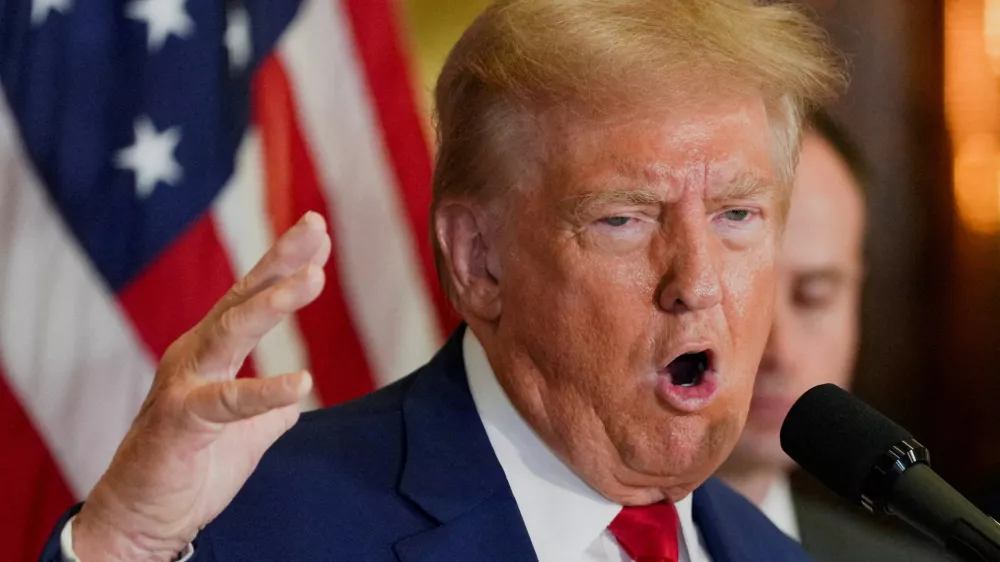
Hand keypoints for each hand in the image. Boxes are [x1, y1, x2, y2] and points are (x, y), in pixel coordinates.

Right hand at [72, 212, 330, 561]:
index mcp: (210, 353)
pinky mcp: (182, 423)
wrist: (144, 518)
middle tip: (315, 227)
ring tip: (314, 278)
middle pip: (241, 299)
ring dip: (273, 303)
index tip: (318, 232)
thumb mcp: (243, 432)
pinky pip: (229, 402)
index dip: (283, 264)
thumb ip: (267, 409)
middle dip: (280, 262)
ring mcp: (184, 385)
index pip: (250, 298)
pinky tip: (302, 381)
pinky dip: (266, 391)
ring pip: (230, 332)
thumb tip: (295, 401)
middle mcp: (194, 357)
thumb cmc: (191, 467)